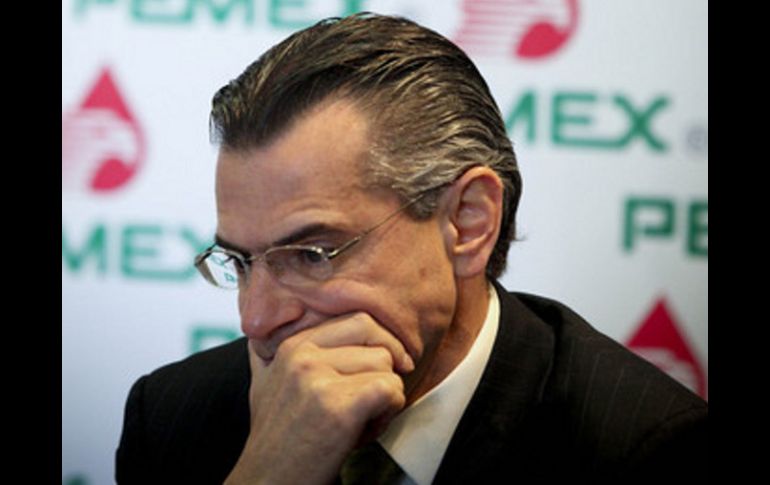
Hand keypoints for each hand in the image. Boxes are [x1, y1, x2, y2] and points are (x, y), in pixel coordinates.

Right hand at [224, 312, 414, 484]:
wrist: (266, 481)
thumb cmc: (275, 438)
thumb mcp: (264, 383)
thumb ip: (268, 351)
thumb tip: (263, 326)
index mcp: (292, 345)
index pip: (357, 319)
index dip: (382, 340)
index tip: (391, 362)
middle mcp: (303, 356)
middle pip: (375, 339)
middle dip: (390, 365)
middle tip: (382, 393)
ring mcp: (318, 380)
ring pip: (386, 367)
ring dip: (387, 396)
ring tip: (363, 419)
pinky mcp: (337, 408)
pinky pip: (390, 389)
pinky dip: (390, 410)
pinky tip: (368, 427)